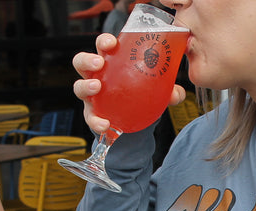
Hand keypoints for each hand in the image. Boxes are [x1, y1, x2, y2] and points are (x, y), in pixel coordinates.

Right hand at [72, 33, 186, 134]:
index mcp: (112, 64)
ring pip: (78, 87)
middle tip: (99, 63)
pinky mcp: (93, 114)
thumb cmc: (142, 97)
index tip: (111, 43)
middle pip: (82, 62)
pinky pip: (90, 117)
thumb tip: (176, 93)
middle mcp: (97, 76)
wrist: (137, 123)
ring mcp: (92, 96)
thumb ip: (169, 91)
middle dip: (87, 60)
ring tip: (96, 88)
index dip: (104, 42)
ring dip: (85, 86)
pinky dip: (96, 121)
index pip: (103, 47)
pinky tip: (105, 124)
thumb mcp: (157, 92)